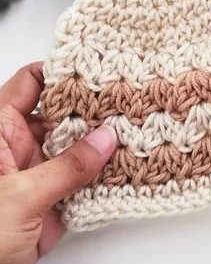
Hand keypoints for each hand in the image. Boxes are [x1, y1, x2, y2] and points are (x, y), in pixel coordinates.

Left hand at [0, 63, 116, 263]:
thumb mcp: (19, 197)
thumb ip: (67, 167)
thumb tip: (105, 139)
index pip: (31, 83)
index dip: (64, 70)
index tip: (99, 63)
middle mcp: (17, 147)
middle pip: (62, 113)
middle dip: (95, 107)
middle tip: (131, 97)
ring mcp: (36, 173)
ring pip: (77, 146)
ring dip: (105, 142)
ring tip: (140, 128)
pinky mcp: (52, 201)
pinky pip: (84, 179)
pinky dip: (107, 174)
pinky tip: (131, 165)